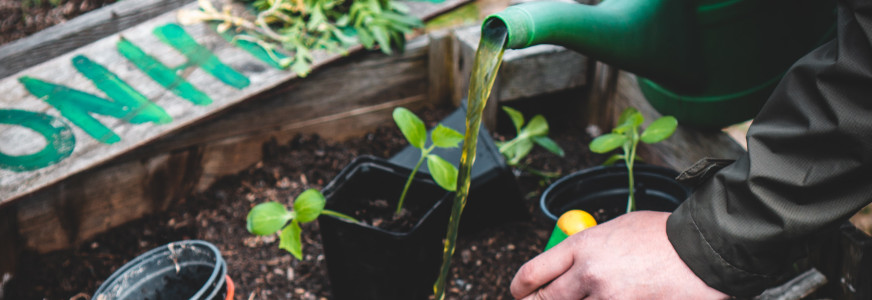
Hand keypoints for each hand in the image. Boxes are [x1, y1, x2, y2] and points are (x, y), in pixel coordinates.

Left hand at [510, 211, 727, 298]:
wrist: (706, 250)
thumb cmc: (665, 236)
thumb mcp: (616, 229)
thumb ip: (588, 248)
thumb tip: (568, 265)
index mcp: (583, 247)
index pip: (532, 273)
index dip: (520, 288)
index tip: (519, 293)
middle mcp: (590, 275)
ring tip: (594, 295)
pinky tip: (623, 298)